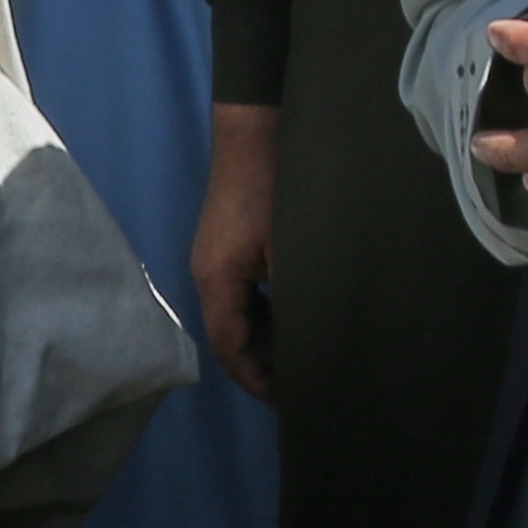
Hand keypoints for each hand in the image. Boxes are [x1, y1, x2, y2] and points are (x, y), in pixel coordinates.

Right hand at [191, 103, 282, 401]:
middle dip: (264, 365)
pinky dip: (271, 314)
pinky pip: (249, 294)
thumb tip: (316, 336)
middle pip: (231, 336)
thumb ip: (297, 294)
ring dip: (268, 340)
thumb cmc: (274, 184)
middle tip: (305, 386)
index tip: (289, 400)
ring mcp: (221, 259)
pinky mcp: (235, 245)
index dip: (256, 379)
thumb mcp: (291, 247)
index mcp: (217, 280)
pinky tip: (301, 318)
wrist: (257, 127)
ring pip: (241, 315)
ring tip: (306, 358)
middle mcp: (211, 274)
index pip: (229, 347)